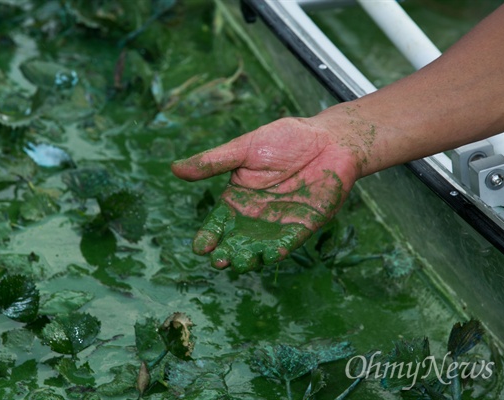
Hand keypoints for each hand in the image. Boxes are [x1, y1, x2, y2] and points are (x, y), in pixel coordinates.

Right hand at [171, 116, 363, 272]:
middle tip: (219, 260)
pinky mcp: (303, 226)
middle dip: (227, 252)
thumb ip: (213, 162)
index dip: (208, 235)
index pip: (218, 223)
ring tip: (241, 262)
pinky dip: (280, 249)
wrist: (329, 139)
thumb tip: (174, 168)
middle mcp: (255, 216)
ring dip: (250, 257)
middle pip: (236, 240)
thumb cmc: (285, 139)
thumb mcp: (244, 148)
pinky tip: (270, 254)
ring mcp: (279, 223)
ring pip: (259, 247)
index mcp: (238, 198)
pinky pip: (289, 241)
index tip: (199, 247)